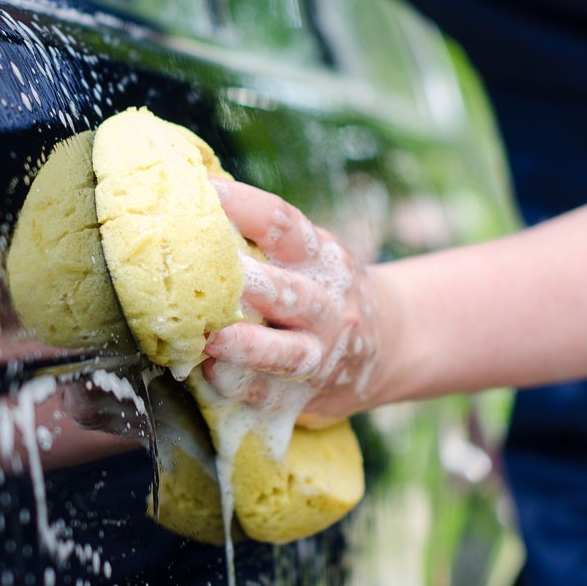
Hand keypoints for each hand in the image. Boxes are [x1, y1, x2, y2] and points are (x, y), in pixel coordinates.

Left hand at [201, 179, 383, 426]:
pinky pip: (276, 394)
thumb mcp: (311, 253)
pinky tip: (214, 376)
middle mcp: (326, 303)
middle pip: (290, 292)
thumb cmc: (325, 288)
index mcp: (320, 257)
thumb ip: (264, 235)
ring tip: (214, 339)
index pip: (283, 225)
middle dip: (252, 284)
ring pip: (288, 351)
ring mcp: (321, 352)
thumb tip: (196, 190)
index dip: (245, 207)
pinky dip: (245, 386)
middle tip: (212, 274)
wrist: (390, 343)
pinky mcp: (308, 393)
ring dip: (250, 345)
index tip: (207, 193)